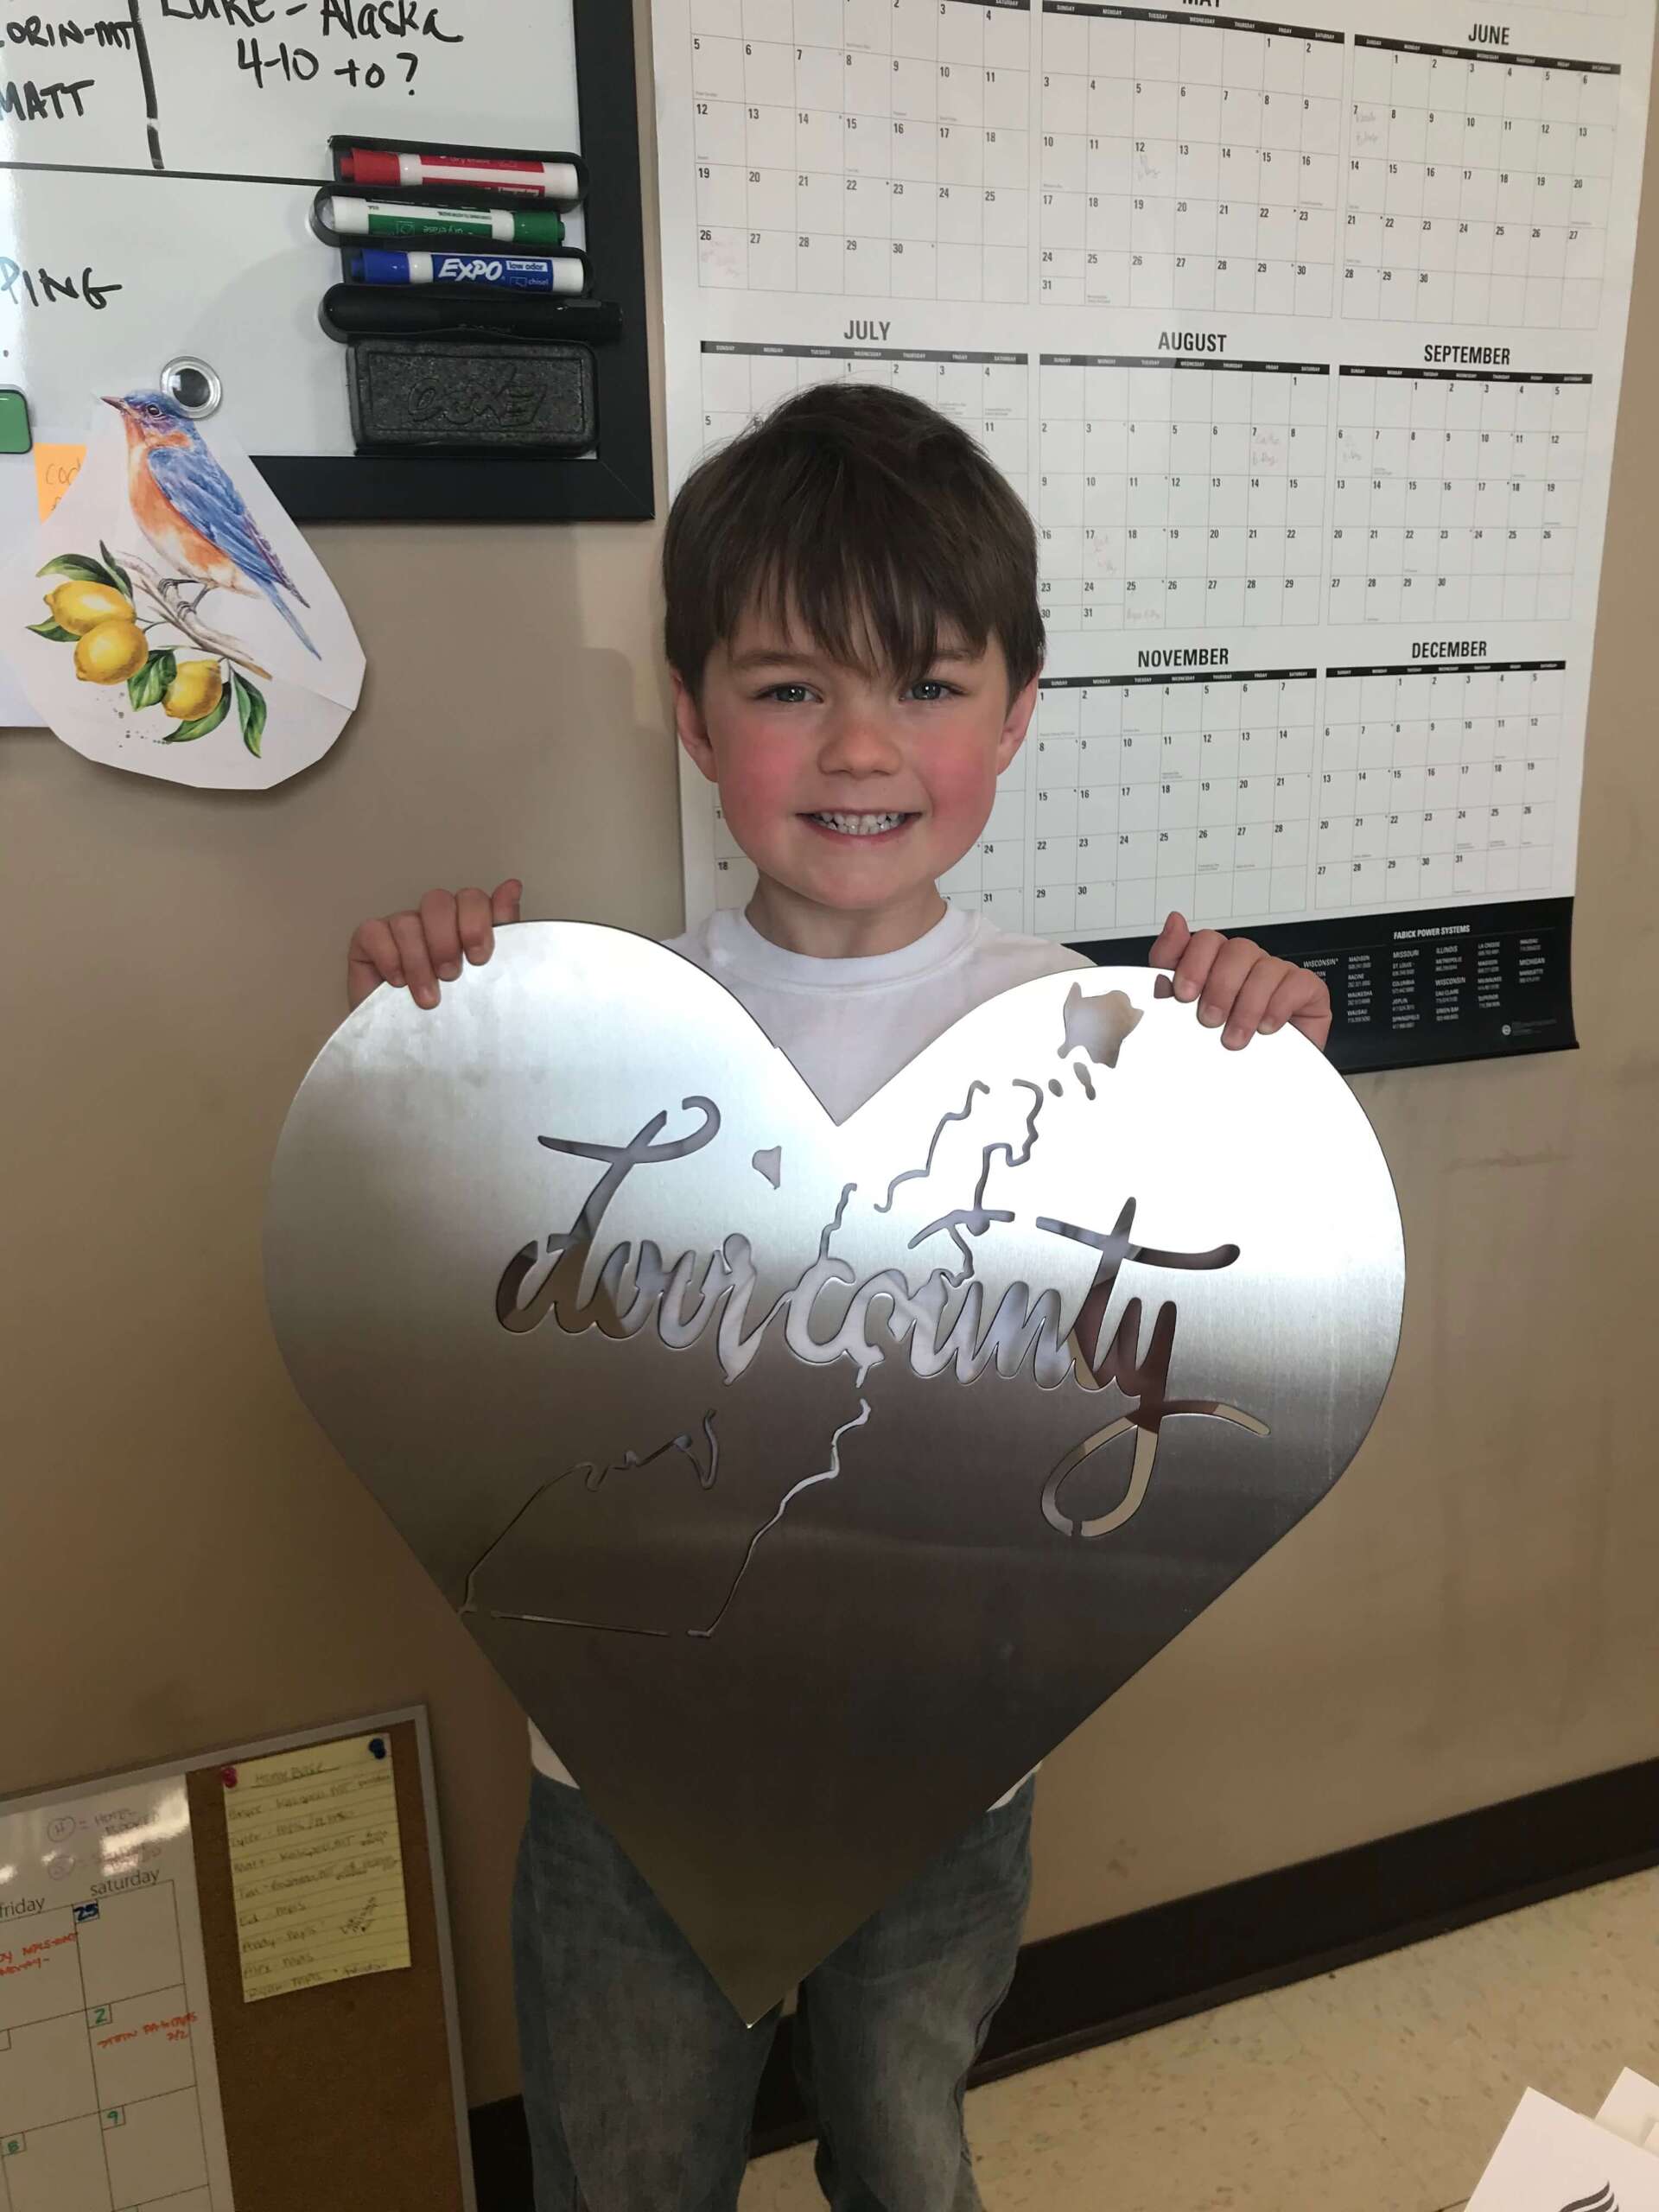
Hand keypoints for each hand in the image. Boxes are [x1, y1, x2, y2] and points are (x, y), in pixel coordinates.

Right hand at [346, 880, 523, 1013]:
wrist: (413, 1052)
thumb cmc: (453, 1015)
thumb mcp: (487, 978)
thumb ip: (502, 930)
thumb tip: (513, 885)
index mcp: (463, 923)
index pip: (471, 899)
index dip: (476, 922)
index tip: (480, 959)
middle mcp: (431, 920)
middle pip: (438, 901)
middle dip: (447, 941)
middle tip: (451, 976)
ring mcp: (398, 927)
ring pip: (407, 921)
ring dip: (419, 962)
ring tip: (428, 998)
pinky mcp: (368, 941)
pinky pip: (374, 932)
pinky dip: (388, 957)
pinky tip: (397, 983)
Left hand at [1148, 912, 1331, 1053]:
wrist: (1251, 1089)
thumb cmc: (1216, 1049)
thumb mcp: (1179, 1014)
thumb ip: (1169, 970)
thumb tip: (1174, 923)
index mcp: (1215, 963)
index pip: (1206, 941)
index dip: (1194, 962)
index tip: (1184, 993)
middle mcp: (1247, 964)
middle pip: (1237, 949)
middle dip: (1220, 987)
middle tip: (1209, 1020)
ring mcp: (1278, 974)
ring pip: (1266, 966)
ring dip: (1247, 1005)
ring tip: (1234, 1038)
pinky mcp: (1306, 991)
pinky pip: (1298, 983)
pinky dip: (1279, 1006)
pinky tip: (1266, 1028)